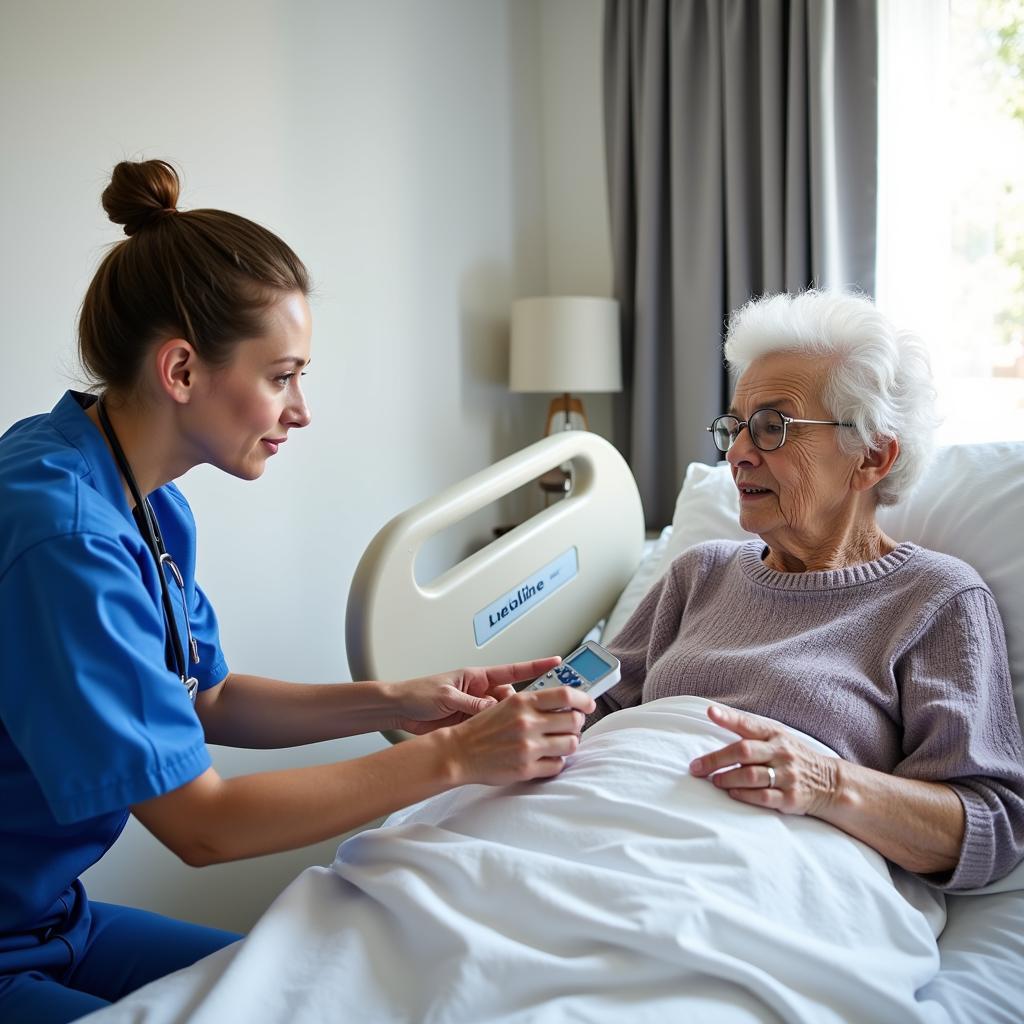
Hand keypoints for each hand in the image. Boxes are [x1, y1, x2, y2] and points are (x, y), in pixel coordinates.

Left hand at [390, 658, 561, 734]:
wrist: (398, 710)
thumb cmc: (418, 694)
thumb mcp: (447, 697)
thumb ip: (472, 703)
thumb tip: (495, 709)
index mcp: (477, 677)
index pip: (514, 670)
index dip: (537, 666)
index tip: (558, 662)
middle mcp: (481, 692)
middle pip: (514, 699)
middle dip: (525, 708)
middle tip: (535, 716)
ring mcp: (477, 709)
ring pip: (505, 717)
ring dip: (509, 724)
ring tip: (511, 732)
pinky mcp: (471, 725)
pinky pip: (491, 729)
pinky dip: (497, 735)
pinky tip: (500, 742)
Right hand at [440, 685, 596, 786]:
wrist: (458, 752)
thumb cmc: (481, 729)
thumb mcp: (507, 704)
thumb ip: (533, 702)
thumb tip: (565, 702)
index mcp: (522, 702)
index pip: (566, 696)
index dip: (584, 699)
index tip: (588, 704)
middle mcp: (527, 723)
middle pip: (574, 721)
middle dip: (577, 724)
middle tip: (572, 726)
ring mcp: (528, 747)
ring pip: (570, 744)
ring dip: (570, 743)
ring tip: (560, 743)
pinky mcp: (526, 769)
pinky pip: (558, 765)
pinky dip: (557, 762)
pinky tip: (548, 757)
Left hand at [688, 704, 839, 816]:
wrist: (831, 783)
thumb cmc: (792, 757)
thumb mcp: (777, 737)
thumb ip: (750, 731)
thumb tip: (714, 717)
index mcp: (775, 734)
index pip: (748, 724)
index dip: (729, 718)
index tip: (711, 712)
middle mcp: (781, 752)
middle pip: (744, 751)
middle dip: (716, 759)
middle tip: (696, 767)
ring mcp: (787, 775)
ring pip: (751, 775)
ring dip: (728, 779)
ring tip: (714, 781)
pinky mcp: (791, 798)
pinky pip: (763, 797)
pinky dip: (744, 795)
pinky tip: (732, 793)